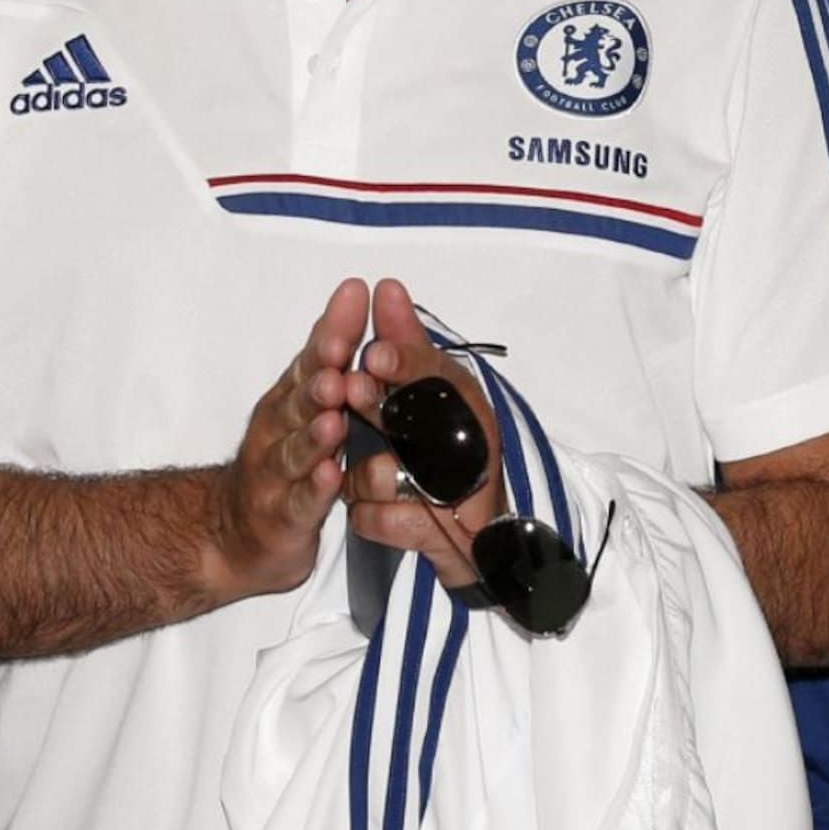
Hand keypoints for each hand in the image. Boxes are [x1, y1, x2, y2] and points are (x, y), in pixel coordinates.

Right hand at [212, 277, 377, 600]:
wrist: (233, 532)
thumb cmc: (278, 457)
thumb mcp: (300, 400)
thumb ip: (327, 351)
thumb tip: (354, 292)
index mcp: (288, 398)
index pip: (311, 357)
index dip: (333, 329)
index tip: (355, 296)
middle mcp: (277, 430)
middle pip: (299, 400)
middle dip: (319, 378)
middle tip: (340, 357)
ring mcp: (275, 475)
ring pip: (296, 451)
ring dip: (314, 435)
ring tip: (334, 420)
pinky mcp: (281, 517)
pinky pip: (299, 503)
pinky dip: (314, 490)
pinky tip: (331, 478)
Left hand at [344, 278, 506, 589]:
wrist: (478, 542)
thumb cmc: (447, 458)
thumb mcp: (430, 395)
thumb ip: (408, 345)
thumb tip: (387, 287)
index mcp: (463, 403)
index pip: (437, 374)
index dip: (405, 361)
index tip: (373, 350)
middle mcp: (468, 441)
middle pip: (418, 417)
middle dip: (377, 402)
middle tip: (350, 388)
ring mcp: (458, 492)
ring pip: (388, 473)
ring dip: (365, 478)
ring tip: (364, 482)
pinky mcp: (442, 537)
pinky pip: (388, 520)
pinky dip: (373, 518)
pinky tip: (375, 515)